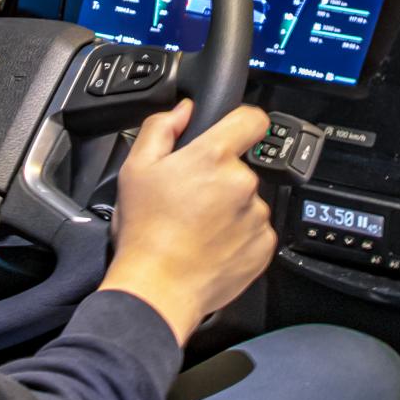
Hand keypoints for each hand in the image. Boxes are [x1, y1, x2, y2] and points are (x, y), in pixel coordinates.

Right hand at [100, 99, 278, 346]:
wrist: (158, 288)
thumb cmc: (145, 232)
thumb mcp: (136, 169)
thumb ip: (161, 129)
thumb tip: (183, 111)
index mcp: (213, 157)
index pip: (252, 120)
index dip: (242, 123)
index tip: (234, 134)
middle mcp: (242, 182)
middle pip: (241, 168)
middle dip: (220, 179)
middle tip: (191, 200)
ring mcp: (256, 216)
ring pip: (247, 201)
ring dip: (230, 210)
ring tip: (198, 228)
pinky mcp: (264, 245)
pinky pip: (255, 231)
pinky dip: (238, 236)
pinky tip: (210, 246)